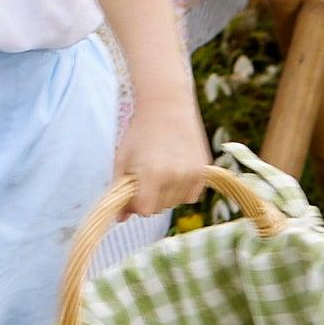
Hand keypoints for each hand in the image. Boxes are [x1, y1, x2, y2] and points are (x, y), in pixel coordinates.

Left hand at [116, 93, 212, 214]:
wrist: (167, 104)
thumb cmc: (139, 131)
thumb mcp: (123, 158)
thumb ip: (119, 190)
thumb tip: (120, 220)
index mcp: (151, 175)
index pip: (144, 210)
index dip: (135, 203)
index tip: (132, 189)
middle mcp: (175, 177)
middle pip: (159, 208)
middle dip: (149, 197)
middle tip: (145, 174)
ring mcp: (192, 174)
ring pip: (175, 203)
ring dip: (166, 194)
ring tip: (160, 168)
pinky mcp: (204, 171)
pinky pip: (191, 196)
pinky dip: (182, 189)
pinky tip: (175, 170)